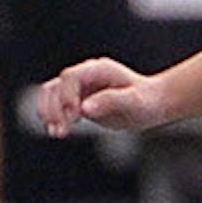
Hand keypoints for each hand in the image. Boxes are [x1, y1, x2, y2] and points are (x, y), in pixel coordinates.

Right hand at [35, 56, 168, 134]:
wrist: (152, 105)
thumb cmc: (147, 101)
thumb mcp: (134, 102)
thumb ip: (111, 101)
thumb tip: (85, 108)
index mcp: (99, 70)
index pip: (71, 77)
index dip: (67, 96)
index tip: (74, 116)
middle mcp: (86, 75)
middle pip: (57, 85)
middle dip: (55, 109)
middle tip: (61, 131)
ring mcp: (80, 88)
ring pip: (52, 94)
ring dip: (49, 113)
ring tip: (56, 133)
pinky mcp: (78, 101)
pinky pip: (57, 106)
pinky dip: (53, 117)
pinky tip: (57, 131)